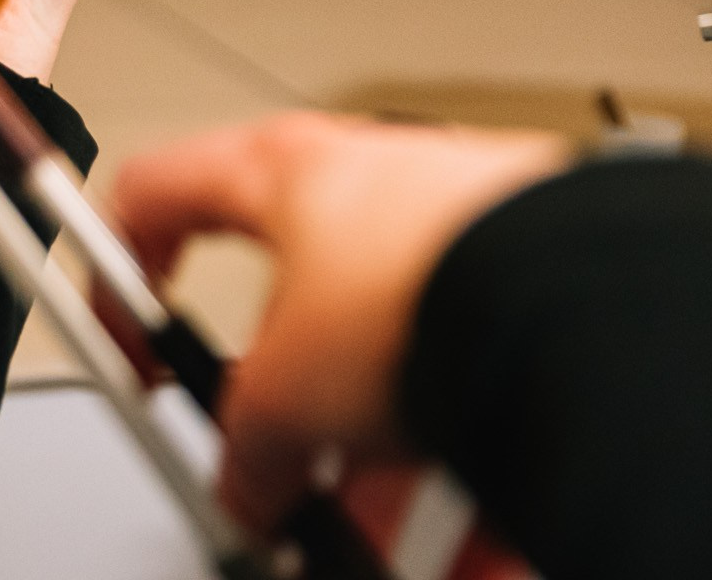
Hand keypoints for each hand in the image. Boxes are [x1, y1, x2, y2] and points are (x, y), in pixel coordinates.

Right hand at [113, 114, 569, 533]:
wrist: (589, 298)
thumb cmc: (432, 283)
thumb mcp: (285, 396)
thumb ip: (243, 448)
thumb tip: (246, 491)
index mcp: (286, 171)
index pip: (159, 193)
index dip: (121, 272)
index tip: (131, 345)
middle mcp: (375, 186)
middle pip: (295, 312)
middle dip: (290, 417)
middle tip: (282, 477)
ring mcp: (462, 231)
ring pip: (397, 363)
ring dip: (383, 462)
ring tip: (386, 537)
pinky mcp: (537, 283)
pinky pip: (484, 386)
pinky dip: (471, 464)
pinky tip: (467, 539)